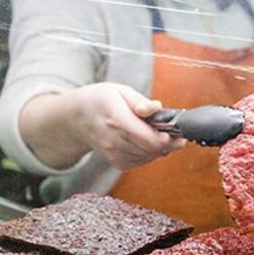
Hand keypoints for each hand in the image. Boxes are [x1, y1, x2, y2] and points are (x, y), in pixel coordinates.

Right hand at [20, 83, 185, 170]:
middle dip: (169, 141)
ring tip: (153, 131)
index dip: (169, 138)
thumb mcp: (119, 91)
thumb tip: (156, 108)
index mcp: (116, 120)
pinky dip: (149, 152)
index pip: (151, 139)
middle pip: (154, 150)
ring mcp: (115, 154)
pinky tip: (143, 140)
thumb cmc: (100, 101)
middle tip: (171, 130)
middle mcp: (114, 141)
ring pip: (151, 157)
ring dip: (159, 146)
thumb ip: (140, 102)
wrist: (76, 118)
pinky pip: (143, 161)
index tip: (177, 131)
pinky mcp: (117, 163)